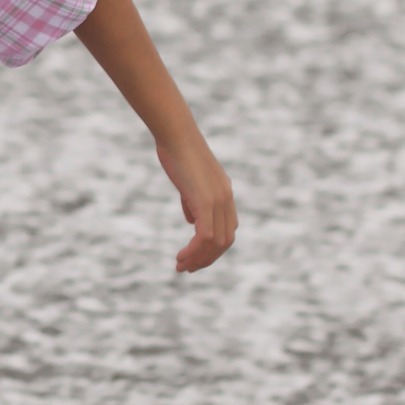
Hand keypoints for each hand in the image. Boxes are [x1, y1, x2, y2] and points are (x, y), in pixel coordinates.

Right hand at [156, 130, 236, 273]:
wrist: (176, 135)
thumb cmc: (176, 152)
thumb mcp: (187, 180)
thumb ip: (192, 201)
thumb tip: (192, 220)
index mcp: (224, 193)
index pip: (227, 229)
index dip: (214, 248)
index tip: (195, 257)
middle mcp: (227, 199)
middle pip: (225, 241)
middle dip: (207, 258)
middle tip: (187, 268)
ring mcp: (219, 201)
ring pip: (217, 242)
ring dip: (199, 259)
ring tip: (181, 266)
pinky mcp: (207, 202)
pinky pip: (205, 236)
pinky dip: (194, 251)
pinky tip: (181, 256)